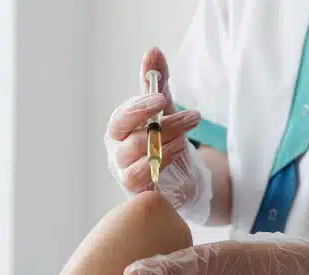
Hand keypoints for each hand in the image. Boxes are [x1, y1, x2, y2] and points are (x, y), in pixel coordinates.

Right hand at [105, 47, 213, 223]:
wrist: (181, 177)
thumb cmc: (166, 140)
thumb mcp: (165, 109)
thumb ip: (157, 82)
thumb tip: (152, 50)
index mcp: (119, 129)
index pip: (121, 116)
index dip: (140, 107)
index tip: (164, 98)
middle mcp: (116, 150)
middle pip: (130, 135)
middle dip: (163, 124)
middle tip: (192, 116)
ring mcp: (123, 171)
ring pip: (136, 155)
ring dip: (166, 142)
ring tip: (187, 138)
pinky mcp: (135, 190)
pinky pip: (138, 177)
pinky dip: (158, 164)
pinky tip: (176, 154)